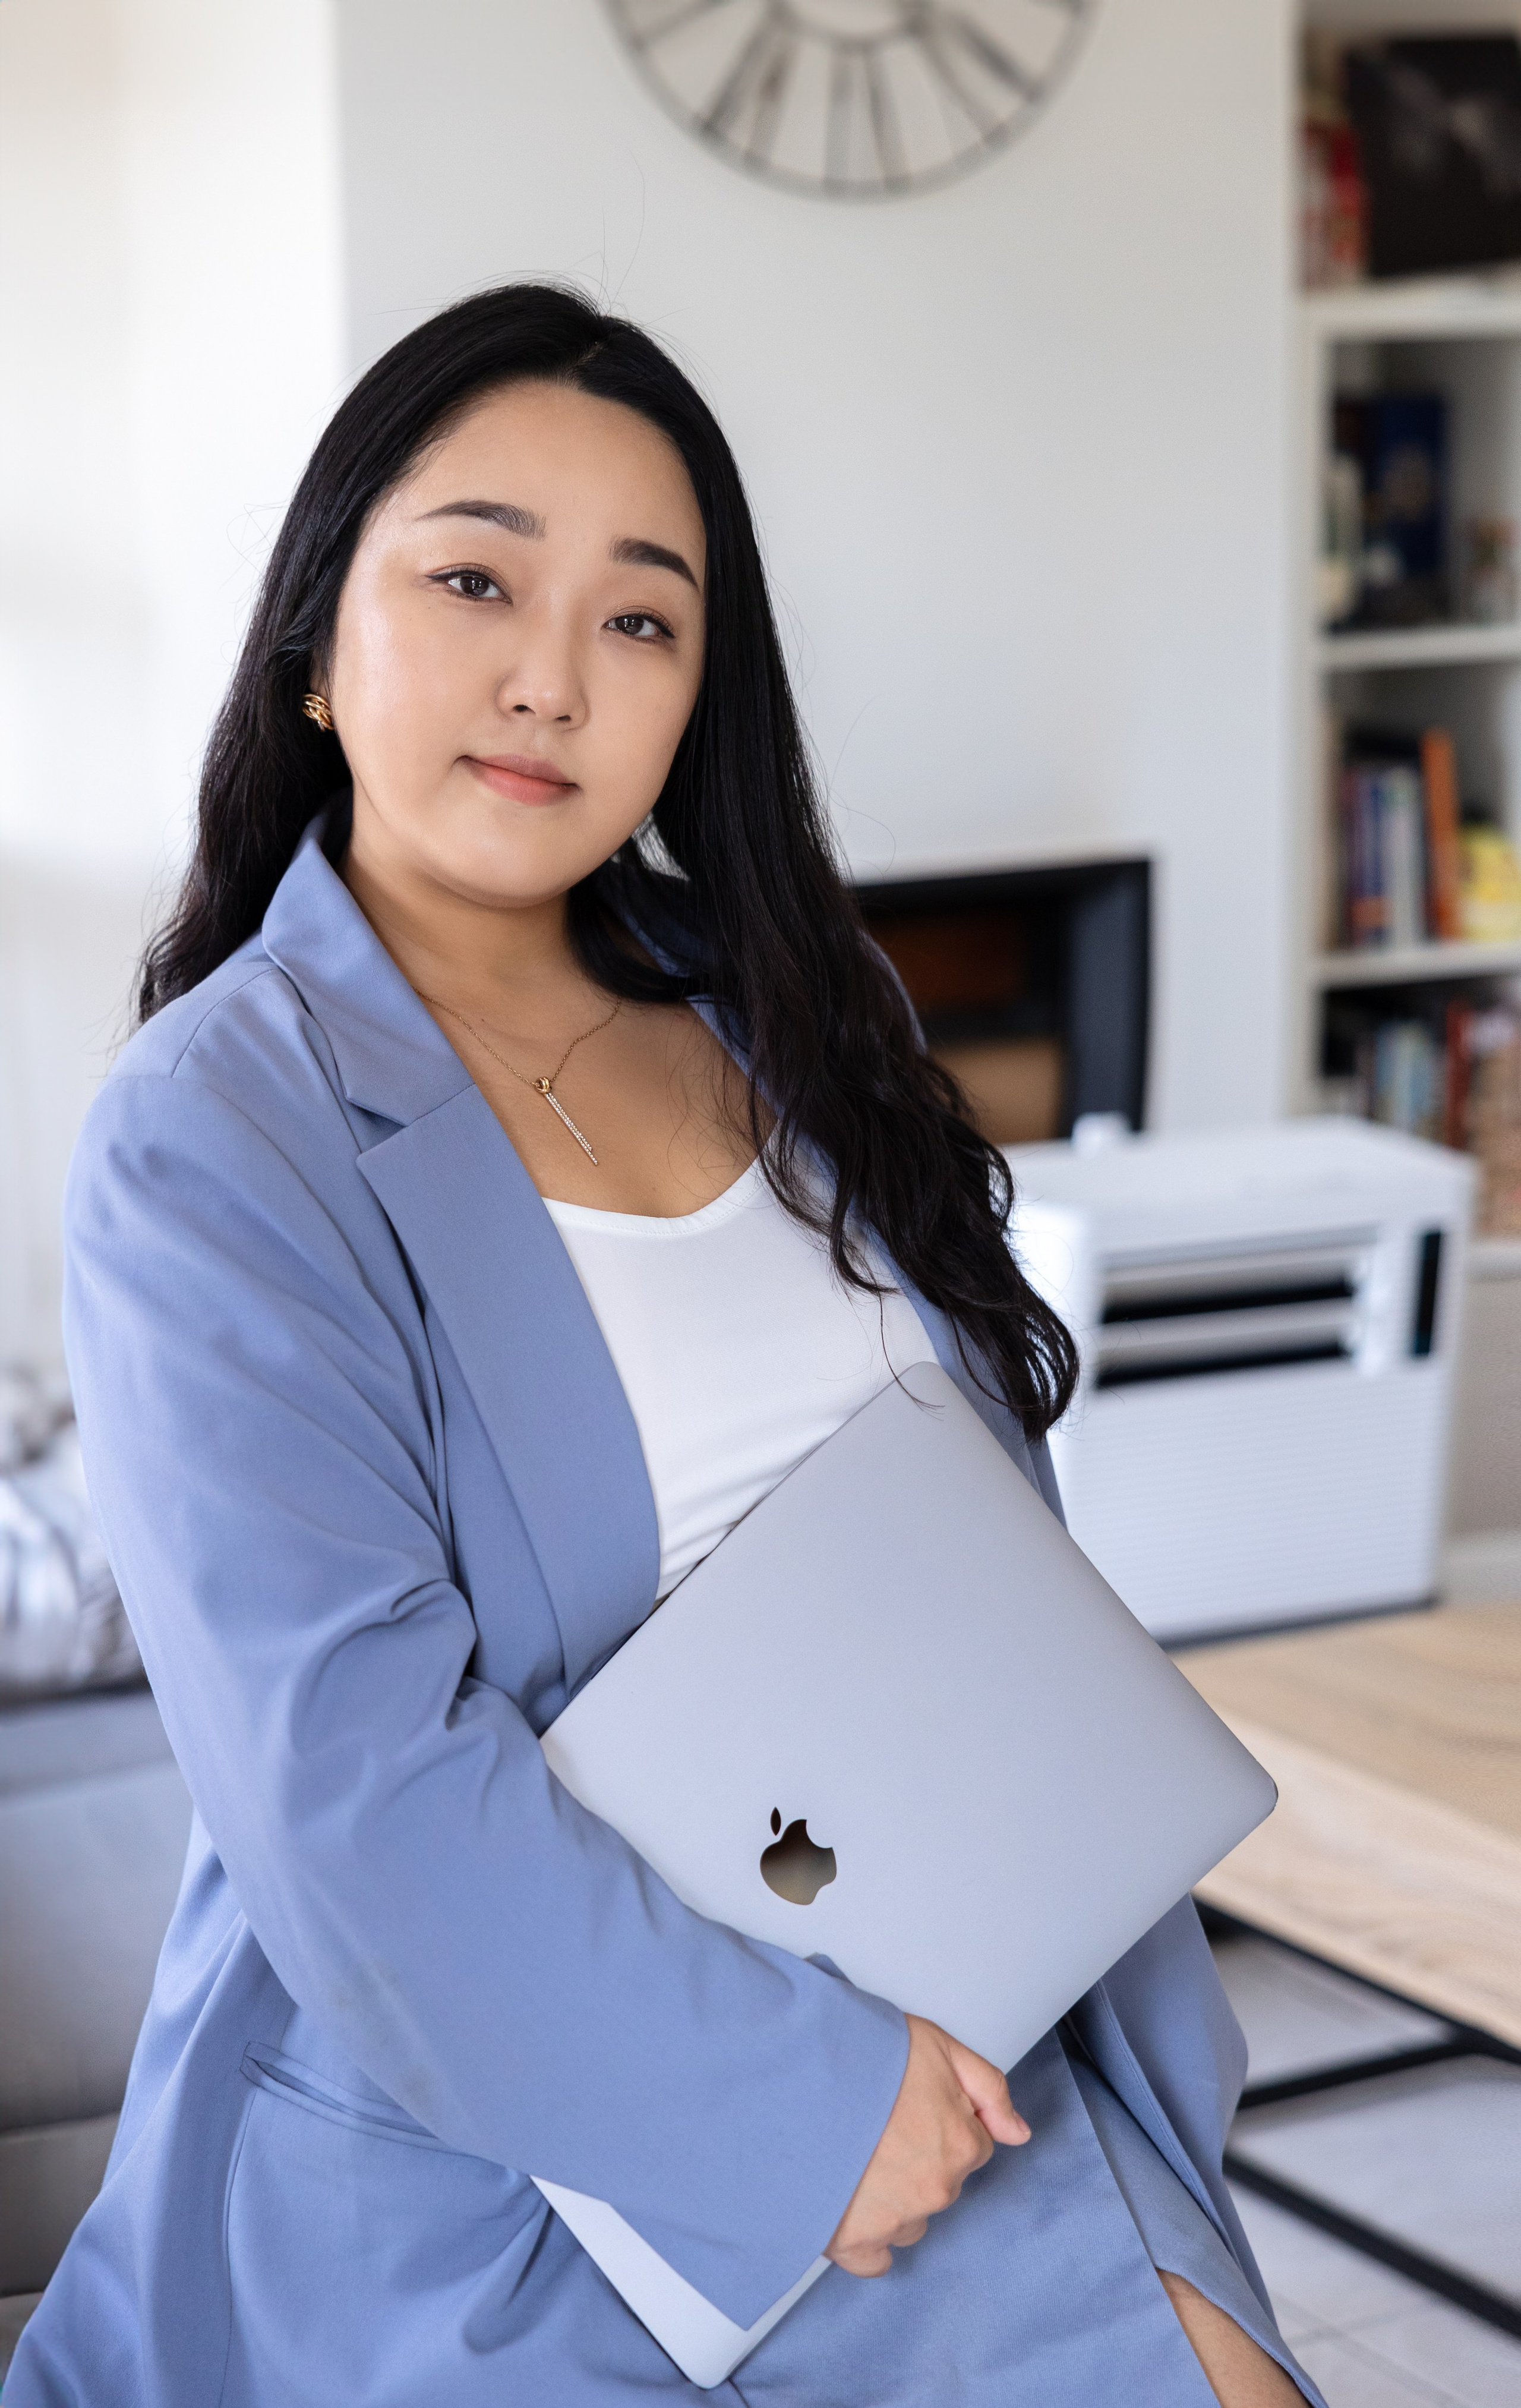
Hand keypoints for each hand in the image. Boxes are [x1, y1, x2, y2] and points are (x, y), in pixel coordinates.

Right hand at [824, 2014, 1029, 2276]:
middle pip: (943, 2183)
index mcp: (960, 2145)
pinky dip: (869, 2239)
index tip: (914, 2108)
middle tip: (881, 2126)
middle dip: (920, 2158)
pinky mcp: (853, 2242)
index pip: (973, 2146)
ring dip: (895, 2196)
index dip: (944, 2122)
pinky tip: (853, 2204)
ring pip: (912, 2219)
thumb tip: (1019, 2134)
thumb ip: (989, 2089)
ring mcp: (894, 2221)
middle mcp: (934, 2191)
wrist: (796, 2080)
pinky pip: (876, 2259)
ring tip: (858, 2155)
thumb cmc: (863, 2058)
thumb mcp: (939, 2047)